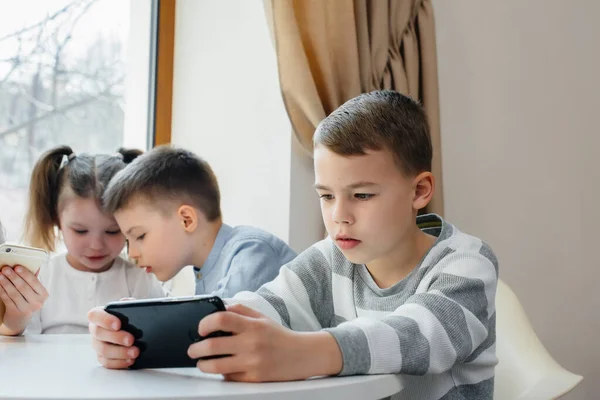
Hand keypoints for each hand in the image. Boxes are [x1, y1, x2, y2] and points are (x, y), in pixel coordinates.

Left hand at [0, 265, 47, 332]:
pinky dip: (2, 291)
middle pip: (23, 287)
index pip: (34, 282)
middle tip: (5, 269)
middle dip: (13, 277)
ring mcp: (27, 309)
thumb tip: (35, 266)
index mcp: (43, 295)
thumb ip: (34, 280)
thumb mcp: (34, 292)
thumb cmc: (28, 301)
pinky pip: (7, 299)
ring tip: (0, 275)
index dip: (25, 274)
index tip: (17, 267)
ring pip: (14, 293)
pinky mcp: (16, 313)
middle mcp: (37, 302)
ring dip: (5, 283)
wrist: (20, 320)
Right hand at [88, 307, 138, 368]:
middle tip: (131, 340)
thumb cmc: (130, 317)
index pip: (95, 315)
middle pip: (99, 334)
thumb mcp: (130, 308)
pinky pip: (107, 363)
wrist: (135, 331)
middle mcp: (95, 330)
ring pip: (103, 350)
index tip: (118, 324)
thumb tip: (127, 302)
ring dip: (120, 352)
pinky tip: (130, 361)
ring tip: (135, 352)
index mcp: (99, 315)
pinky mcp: (103, 358)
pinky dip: (119, 363)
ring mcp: (97, 345)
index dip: (105, 319)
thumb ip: (128, 304)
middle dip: (116, 337)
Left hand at [187, 304, 342, 381]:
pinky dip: (222, 373)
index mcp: (252, 326)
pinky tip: (223, 368)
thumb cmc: (279, 336)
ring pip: (216, 366)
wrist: (302, 355)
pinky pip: (229, 377)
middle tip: (193, 349)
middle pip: (212, 346)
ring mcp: (252, 363)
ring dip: (203, 365)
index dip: (205, 323)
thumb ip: (240, 310)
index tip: (201, 329)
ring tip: (202, 362)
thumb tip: (220, 308)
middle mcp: (251, 344)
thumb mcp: (262, 317)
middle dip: (196, 349)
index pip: (221, 319)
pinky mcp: (254, 378)